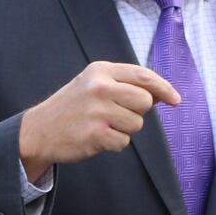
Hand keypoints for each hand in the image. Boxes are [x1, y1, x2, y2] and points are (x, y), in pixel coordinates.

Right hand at [18, 61, 178, 181]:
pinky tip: (96, 137)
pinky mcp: (95, 135)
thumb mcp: (93, 84)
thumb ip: (124, 85)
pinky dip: (113, 143)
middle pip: (144, 102)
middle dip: (137, 112)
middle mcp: (99, 88)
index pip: (143, 76)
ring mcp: (97, 111)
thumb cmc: (72, 107)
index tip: (175, 99)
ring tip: (102, 125)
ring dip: (124, 129)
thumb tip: (160, 95)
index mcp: (100, 70)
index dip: (163, 88)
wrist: (39, 131)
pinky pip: (124, 142)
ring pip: (136, 124)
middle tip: (116, 114)